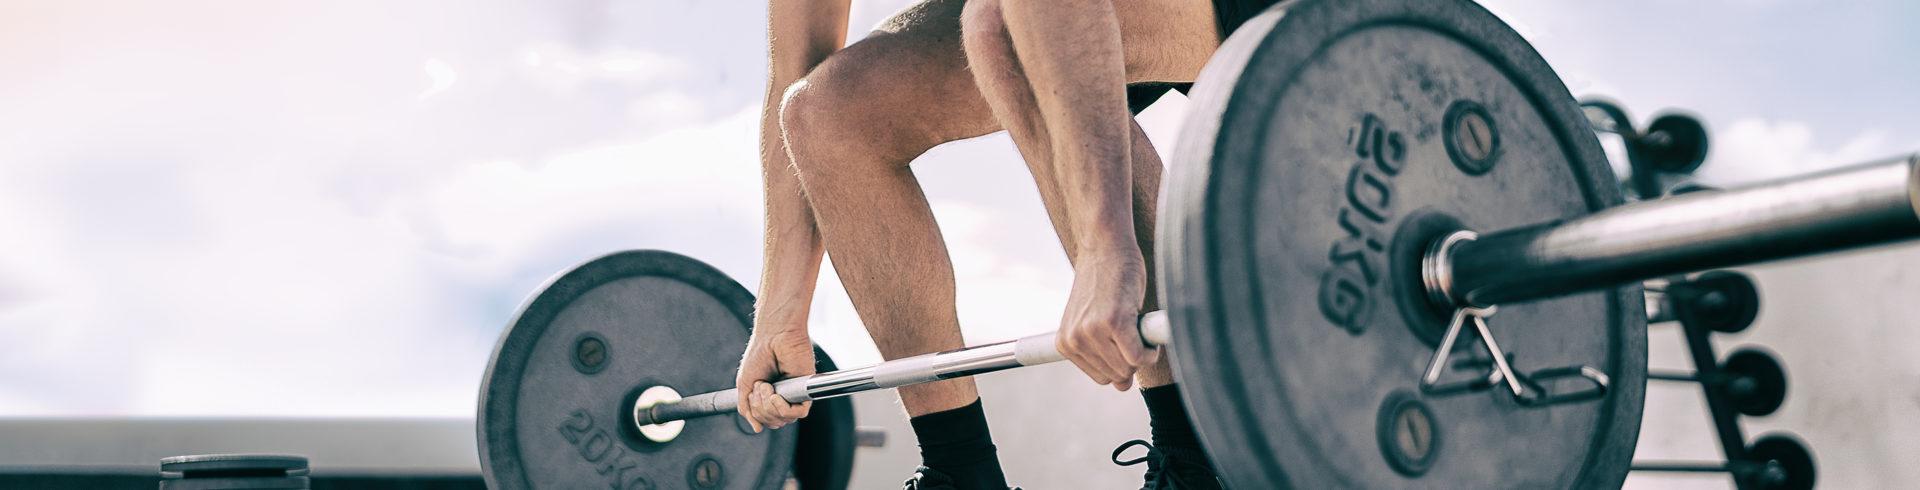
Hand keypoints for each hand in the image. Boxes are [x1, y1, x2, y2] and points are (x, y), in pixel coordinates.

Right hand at [735, 320, 814, 431]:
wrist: (774, 337)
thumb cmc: (759, 355)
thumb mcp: (744, 385)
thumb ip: (747, 408)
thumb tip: (756, 429)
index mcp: (770, 397)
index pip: (764, 420)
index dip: (755, 413)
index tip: (752, 392)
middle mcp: (784, 398)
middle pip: (773, 423)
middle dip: (760, 408)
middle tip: (760, 386)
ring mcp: (795, 395)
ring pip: (784, 420)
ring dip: (769, 406)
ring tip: (767, 386)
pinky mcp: (806, 390)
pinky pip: (799, 414)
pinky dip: (783, 408)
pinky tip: (776, 395)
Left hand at [1057, 251, 1156, 390]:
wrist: (1105, 247)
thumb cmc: (1105, 282)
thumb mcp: (1094, 321)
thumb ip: (1104, 353)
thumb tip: (1122, 386)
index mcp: (1066, 343)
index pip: (1101, 376)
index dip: (1120, 364)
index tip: (1125, 344)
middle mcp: (1075, 340)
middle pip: (1116, 376)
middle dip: (1132, 360)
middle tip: (1135, 334)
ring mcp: (1092, 331)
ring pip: (1127, 368)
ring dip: (1142, 354)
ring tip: (1139, 328)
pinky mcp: (1113, 321)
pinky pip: (1137, 357)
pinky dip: (1149, 351)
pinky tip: (1148, 333)